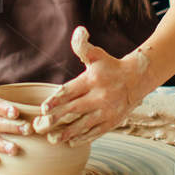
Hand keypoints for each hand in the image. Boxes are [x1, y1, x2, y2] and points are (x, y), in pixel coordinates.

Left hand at [30, 27, 150, 144]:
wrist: (136, 80)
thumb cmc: (109, 66)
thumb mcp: (96, 55)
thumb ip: (82, 46)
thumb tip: (79, 31)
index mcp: (92, 80)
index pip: (71, 91)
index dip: (56, 100)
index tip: (43, 109)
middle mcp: (99, 97)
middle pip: (73, 111)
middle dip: (55, 120)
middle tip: (38, 127)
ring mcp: (106, 111)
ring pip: (83, 125)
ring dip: (66, 134)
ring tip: (51, 139)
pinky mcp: (112, 122)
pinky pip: (95, 133)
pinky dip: (82, 139)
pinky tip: (69, 143)